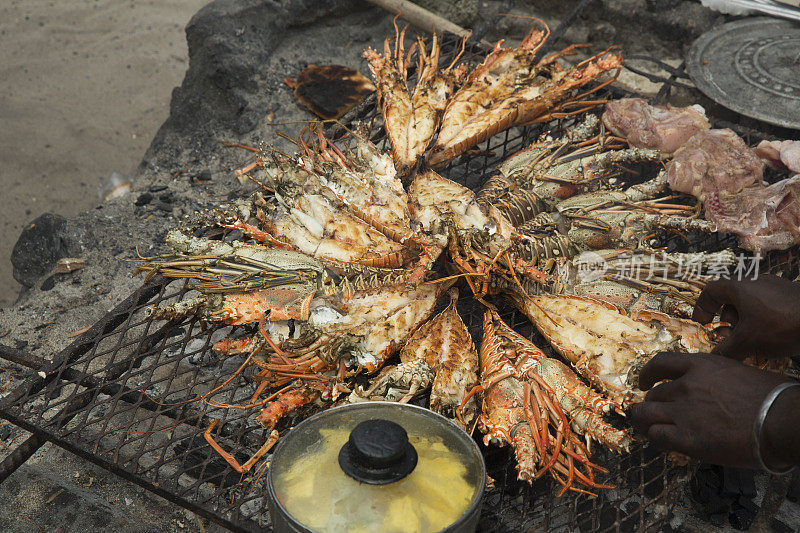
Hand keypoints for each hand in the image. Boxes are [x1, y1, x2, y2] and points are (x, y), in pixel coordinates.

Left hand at [628, 352, 794, 468]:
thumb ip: (717, 380)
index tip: (645, 382)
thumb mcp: (740, 373)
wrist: (782, 420)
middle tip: (656, 415)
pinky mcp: (687, 437)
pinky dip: (655, 440)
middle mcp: (686, 385)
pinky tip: (664, 444)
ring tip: (648, 429)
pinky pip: (656, 436)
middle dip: (652, 405)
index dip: (647, 374)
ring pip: (645, 414)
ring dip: (644, 423)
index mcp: (701, 366)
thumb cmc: (774, 398)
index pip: (660, 363)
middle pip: (653, 394)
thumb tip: (713, 391)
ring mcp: (684, 411)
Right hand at [692, 275, 799, 358]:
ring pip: (751, 302)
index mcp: (739, 286)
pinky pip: (768, 305)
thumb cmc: (780, 326)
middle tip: (727, 336)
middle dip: (726, 319)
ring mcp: (776, 286)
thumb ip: (726, 350)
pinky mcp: (791, 295)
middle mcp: (756, 281)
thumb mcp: (747, 342)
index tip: (702, 322)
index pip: (711, 290)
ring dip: (744, 320)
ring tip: (749, 339)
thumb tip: (714, 357)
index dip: (702, 306)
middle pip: (731, 297)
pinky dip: (762, 320)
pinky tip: (770, 337)